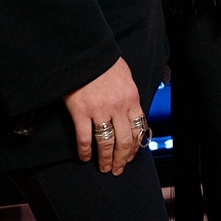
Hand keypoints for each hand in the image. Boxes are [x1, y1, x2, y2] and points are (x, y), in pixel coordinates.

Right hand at [64, 57, 146, 175]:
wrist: (85, 52)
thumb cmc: (104, 62)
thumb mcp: (125, 76)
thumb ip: (129, 95)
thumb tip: (131, 113)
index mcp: (131, 98)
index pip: (138, 129)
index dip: (135, 147)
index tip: (131, 155)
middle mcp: (118, 107)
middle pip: (125, 141)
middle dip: (122, 158)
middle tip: (118, 169)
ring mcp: (99, 110)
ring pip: (106, 143)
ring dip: (106, 159)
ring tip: (104, 168)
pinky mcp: (81, 112)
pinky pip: (84, 138)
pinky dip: (85, 151)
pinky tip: (85, 157)